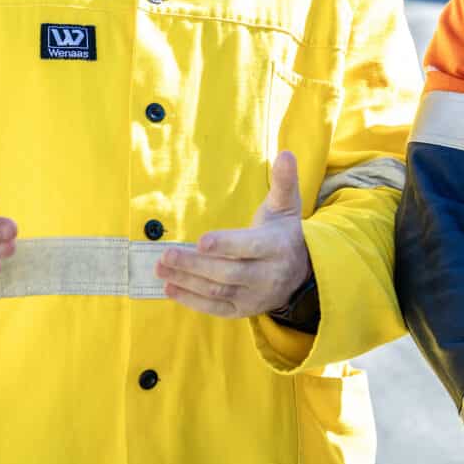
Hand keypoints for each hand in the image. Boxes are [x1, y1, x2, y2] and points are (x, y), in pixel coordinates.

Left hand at [157, 151, 312, 317]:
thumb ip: (284, 182)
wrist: (303, 274)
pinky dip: (191, 300)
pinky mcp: (244, 310)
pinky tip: (169, 288)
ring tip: (160, 267)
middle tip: (165, 254)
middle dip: (194, 265)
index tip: (201, 241)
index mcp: (277, 247)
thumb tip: (286, 153)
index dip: (225, 245)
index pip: (249, 247)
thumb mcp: (287, 207)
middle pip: (227, 273)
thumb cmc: (285, 233)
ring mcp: (255, 296)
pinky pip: (215, 308)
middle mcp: (268, 275)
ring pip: (218, 291)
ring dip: (186, 281)